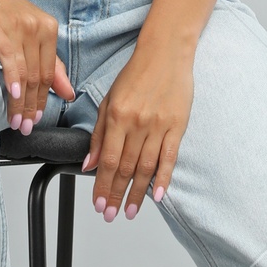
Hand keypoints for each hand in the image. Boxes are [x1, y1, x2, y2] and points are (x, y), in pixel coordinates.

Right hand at [0, 0, 75, 134]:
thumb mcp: (27, 32)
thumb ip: (49, 63)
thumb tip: (68, 93)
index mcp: (48, 29)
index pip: (49, 74)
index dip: (44, 100)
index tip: (36, 120)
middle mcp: (38, 26)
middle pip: (39, 76)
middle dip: (33, 107)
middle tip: (26, 127)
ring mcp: (19, 26)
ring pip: (26, 72)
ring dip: (21, 102)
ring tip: (16, 121)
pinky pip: (10, 58)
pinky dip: (13, 79)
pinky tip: (12, 95)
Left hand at [82, 36, 194, 218]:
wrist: (167, 52)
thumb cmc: (136, 74)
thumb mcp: (109, 99)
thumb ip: (98, 133)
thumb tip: (88, 163)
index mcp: (117, 116)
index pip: (107, 160)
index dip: (102, 185)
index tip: (99, 204)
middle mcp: (137, 123)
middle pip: (125, 168)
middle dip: (117, 195)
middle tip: (111, 214)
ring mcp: (159, 125)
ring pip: (146, 167)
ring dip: (137, 193)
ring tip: (131, 211)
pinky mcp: (177, 126)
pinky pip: (169, 157)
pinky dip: (163, 178)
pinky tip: (157, 195)